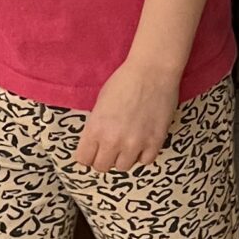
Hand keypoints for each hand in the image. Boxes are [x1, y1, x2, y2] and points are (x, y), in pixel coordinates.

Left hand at [75, 56, 179, 172]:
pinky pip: (145, 161)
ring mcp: (135, 143)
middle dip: (104, 158)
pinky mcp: (155, 141)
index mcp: (95, 129)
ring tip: (128, 144)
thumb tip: (96, 143)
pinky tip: (143, 142)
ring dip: (124, 157)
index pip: (83, 159)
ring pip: (123, 167)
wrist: (152, 70)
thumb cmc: (124, 81)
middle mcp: (113, 140)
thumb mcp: (100, 103)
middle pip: (101, 167)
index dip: (87, 155)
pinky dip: (143, 154)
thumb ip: (96, 126)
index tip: (93, 151)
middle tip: (110, 148)